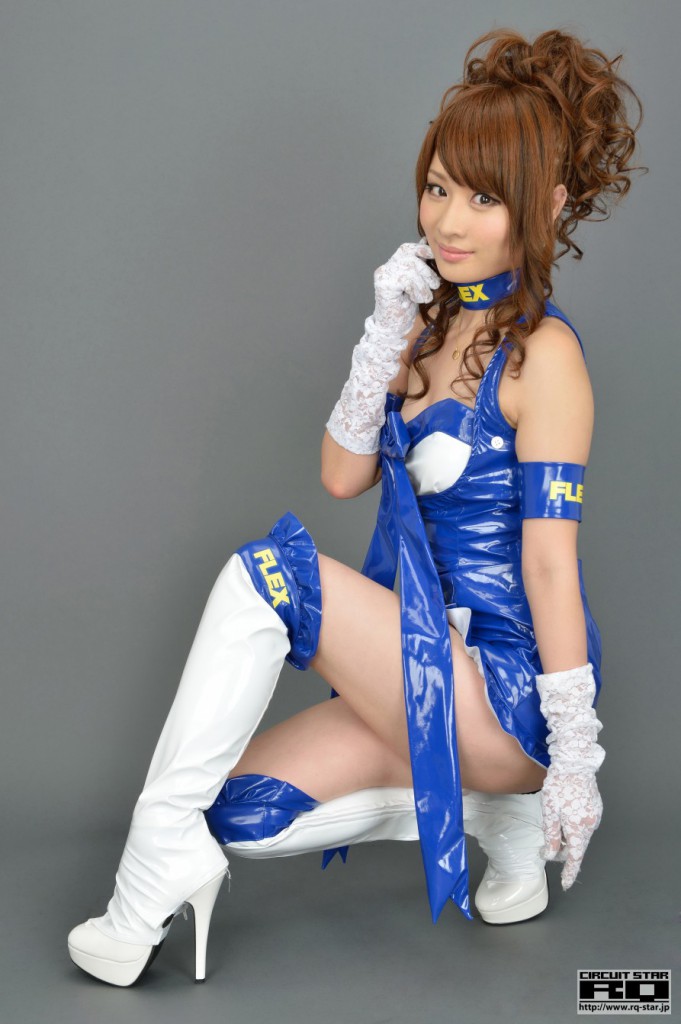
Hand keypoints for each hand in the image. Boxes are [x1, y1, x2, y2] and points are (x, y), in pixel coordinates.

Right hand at [372, 239, 439, 337]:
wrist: (392, 328)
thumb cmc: (406, 308)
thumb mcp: (419, 284)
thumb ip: (422, 269)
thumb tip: (434, 251)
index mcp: (394, 265)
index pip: (408, 248)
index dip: (422, 250)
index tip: (434, 259)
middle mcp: (386, 267)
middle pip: (410, 256)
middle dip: (427, 270)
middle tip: (435, 285)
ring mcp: (383, 275)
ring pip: (410, 268)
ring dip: (423, 284)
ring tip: (425, 297)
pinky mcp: (384, 285)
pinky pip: (406, 280)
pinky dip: (416, 290)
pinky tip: (416, 300)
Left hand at [539, 767, 602, 889]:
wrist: (575, 764)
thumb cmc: (560, 787)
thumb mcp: (550, 813)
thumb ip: (552, 836)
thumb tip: (551, 854)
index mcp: (579, 828)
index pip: (575, 857)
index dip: (570, 871)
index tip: (566, 883)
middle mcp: (591, 825)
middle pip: (578, 845)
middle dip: (565, 850)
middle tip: (548, 846)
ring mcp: (596, 816)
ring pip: (581, 834)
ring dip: (570, 836)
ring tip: (556, 822)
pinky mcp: (596, 807)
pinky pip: (585, 823)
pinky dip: (575, 826)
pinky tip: (566, 813)